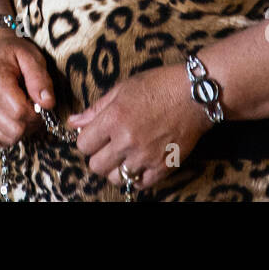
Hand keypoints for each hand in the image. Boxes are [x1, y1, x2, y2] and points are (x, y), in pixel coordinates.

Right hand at [0, 29, 55, 147]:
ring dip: (19, 129)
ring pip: (6, 138)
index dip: (37, 113)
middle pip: (15, 130)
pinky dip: (7, 131)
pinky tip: (9, 114)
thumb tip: (48, 104)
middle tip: (32, 106)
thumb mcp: (31, 57)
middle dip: (30, 123)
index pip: (21, 113)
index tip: (39, 101)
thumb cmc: (11, 53)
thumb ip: (41, 79)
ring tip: (21, 109)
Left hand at [68, 65, 212, 190]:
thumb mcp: (123, 89)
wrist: (195, 94)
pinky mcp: (163, 167)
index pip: (83, 144)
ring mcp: (145, 156)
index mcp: (113, 118)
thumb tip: (73, 122)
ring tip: (125, 155)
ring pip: (116, 178)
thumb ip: (96, 109)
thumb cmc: (158, 85)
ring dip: (116, 169)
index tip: (96, 136)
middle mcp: (126, 141)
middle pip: (96, 166)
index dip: (87, 140)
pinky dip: (137, 177)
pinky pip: (140, 184)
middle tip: (109, 147)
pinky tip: (140, 163)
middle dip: (99, 156)